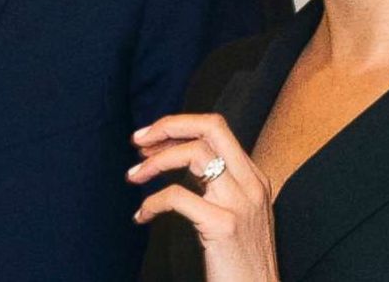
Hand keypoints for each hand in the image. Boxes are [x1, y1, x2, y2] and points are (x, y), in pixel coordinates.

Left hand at [129, 113, 278, 281]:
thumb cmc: (240, 262)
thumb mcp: (237, 214)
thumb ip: (218, 187)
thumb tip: (175, 159)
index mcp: (255, 178)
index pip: (216, 129)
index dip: (179, 126)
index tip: (151, 139)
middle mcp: (251, 184)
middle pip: (211, 127)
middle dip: (169, 125)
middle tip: (138, 140)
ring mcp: (239, 203)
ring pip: (194, 154)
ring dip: (155, 161)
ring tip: (133, 176)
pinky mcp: (224, 226)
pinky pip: (177, 196)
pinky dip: (152, 202)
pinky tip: (141, 216)